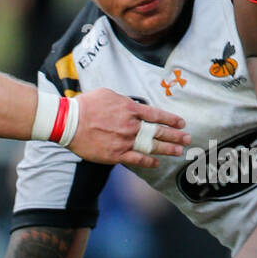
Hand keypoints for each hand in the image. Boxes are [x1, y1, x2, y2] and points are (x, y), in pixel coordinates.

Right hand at [70, 89, 189, 166]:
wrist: (68, 122)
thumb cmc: (86, 105)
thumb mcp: (108, 94)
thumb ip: (125, 102)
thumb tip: (135, 106)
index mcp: (130, 109)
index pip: (156, 115)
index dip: (171, 120)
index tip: (181, 123)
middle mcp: (131, 126)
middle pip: (158, 132)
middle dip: (175, 136)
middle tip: (187, 139)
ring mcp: (124, 141)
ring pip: (151, 147)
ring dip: (167, 149)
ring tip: (179, 151)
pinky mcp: (115, 154)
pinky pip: (137, 159)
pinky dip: (149, 161)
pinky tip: (157, 162)